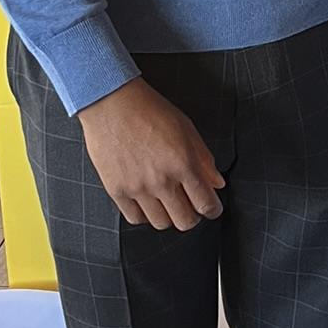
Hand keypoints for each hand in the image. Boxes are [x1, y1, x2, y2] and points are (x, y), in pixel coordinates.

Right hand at [78, 77, 224, 230]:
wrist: (111, 103)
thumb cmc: (149, 111)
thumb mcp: (186, 129)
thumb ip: (204, 159)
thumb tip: (217, 183)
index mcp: (183, 164)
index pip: (205, 204)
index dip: (213, 210)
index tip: (212, 208)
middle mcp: (161, 181)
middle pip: (184, 221)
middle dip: (193, 216)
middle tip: (191, 207)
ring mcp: (137, 188)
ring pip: (161, 223)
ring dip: (169, 216)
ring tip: (168, 202)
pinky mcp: (116, 190)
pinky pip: (135, 218)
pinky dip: (145, 215)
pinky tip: (149, 203)